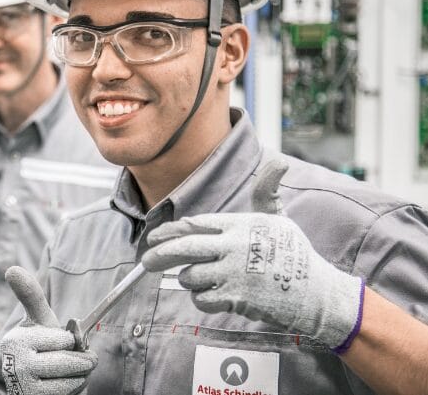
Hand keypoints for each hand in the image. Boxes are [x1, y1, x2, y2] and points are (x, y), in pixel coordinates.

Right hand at [0, 266, 97, 394]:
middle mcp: (15, 365)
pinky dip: (75, 389)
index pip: (63, 340)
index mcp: (15, 340)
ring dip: (81, 376)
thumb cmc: (39, 344)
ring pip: (71, 381)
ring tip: (73, 371)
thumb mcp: (37, 321)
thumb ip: (31, 296)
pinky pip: (69, 394)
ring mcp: (24, 387)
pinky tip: (65, 385)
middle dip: (83, 360)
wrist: (27, 382)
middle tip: (86, 358)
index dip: (70, 340)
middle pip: (68, 362)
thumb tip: (12, 269)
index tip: (64, 341)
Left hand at [141, 160, 364, 351]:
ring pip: (191, 276)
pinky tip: (215, 294)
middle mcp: (232, 247)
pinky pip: (202, 299)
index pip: (194, 224)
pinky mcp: (235, 298)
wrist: (315, 292)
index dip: (170, 231)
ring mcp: (232, 273)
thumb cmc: (294, 254)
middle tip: (147, 261)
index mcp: (238, 225)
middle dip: (160, 255)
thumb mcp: (279, 217)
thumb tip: (279, 162)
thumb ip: (266, 192)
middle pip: (184, 248)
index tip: (154, 236)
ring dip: (191, 280)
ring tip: (206, 277)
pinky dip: (203, 298)